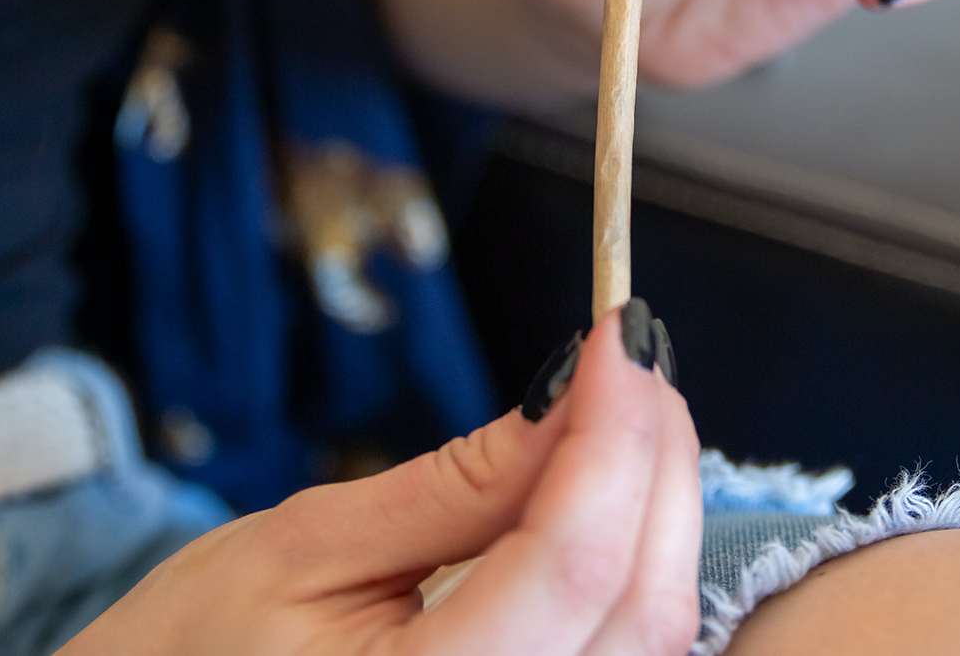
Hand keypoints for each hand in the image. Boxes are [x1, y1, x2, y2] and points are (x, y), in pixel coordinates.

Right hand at [59, 306, 701, 655]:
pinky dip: (636, 571)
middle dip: (654, 463)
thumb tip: (573, 393)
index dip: (613, 433)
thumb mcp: (301, 546)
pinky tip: (612, 501)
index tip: (621, 333)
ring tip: (623, 413)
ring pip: (654, 639)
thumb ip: (458, 484)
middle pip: (640, 605)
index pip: (572, 565)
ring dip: (658, 514)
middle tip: (631, 358)